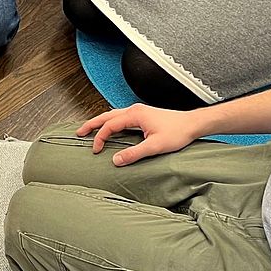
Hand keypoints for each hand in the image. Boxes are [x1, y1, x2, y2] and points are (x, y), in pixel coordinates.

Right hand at [76, 103, 207, 166]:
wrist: (192, 124)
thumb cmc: (177, 133)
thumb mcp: (155, 146)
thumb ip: (134, 153)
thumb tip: (116, 160)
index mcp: (135, 114)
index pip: (110, 125)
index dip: (100, 137)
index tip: (96, 150)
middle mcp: (134, 110)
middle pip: (107, 115)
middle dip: (92, 124)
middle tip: (79, 132)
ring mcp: (138, 111)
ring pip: (113, 115)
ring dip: (101, 122)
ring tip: (90, 129)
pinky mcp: (143, 115)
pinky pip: (121, 117)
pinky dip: (111, 122)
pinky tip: (111, 128)